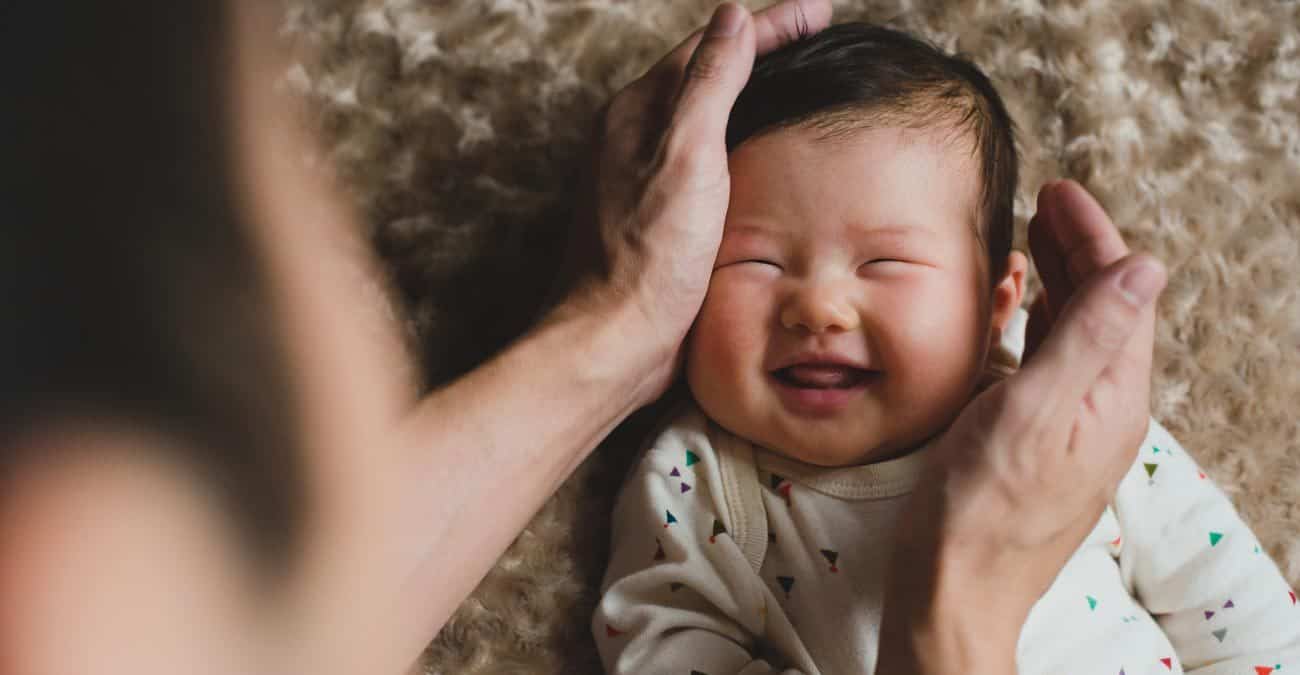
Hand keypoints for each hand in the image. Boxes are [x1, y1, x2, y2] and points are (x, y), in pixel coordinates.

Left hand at [552, 0, 832, 405]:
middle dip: (758, 49)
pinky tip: (765, 154)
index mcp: (636, 113)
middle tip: (813, 35)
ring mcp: (644, 177)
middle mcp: (633, 138)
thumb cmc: (646, 254)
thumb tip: (732, 18)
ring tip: (795, 82)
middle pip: (704, 74)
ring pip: (704, 117)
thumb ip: (709, 83)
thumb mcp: (685, 154)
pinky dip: (740, 140)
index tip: (818, 11)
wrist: (617, 339)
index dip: (768, 25)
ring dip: (748, 93)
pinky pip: (706, 159)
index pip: (710, 47)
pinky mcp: (660, 215)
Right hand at [878, 180, 1167, 671]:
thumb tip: (1145, 266)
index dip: (1093, 236)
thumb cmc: (980, 505)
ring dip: (1059, 283)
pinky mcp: (1038, 442)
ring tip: (1033, 241)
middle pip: (1102, 311)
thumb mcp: (1034, 411)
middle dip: (1078, 251)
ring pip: (1076, 336)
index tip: (1058, 191)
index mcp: (1111, 397)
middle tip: (1043, 202)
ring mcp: (1070, 428)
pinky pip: (1051, 364)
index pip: (1119, 294)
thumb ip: (1089, 338)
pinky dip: (1038, 323)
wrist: (953, 589)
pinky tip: (1019, 313)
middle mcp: (1100, 410)